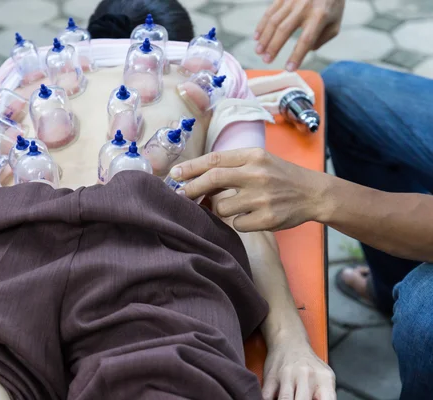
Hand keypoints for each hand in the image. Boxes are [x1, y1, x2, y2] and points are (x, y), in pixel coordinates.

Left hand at [169, 148, 329, 231]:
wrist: (314, 193)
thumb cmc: (279, 176)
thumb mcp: (259, 161)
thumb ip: (232, 166)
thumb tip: (195, 175)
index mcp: (253, 156)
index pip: (214, 159)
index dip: (191, 167)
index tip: (174, 174)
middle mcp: (257, 174)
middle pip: (213, 179)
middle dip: (192, 188)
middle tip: (180, 194)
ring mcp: (263, 197)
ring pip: (222, 207)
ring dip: (220, 209)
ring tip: (235, 206)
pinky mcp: (268, 218)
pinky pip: (237, 224)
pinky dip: (238, 222)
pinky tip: (251, 216)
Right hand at [255, 0, 344, 70]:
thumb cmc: (332, 4)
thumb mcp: (335, 23)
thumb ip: (323, 39)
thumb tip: (307, 49)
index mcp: (320, 16)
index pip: (306, 39)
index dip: (296, 56)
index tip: (289, 68)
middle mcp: (304, 7)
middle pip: (284, 30)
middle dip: (274, 48)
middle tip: (266, 61)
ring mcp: (292, 0)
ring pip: (274, 21)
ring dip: (264, 38)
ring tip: (259, 52)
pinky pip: (269, 12)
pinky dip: (262, 26)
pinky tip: (257, 37)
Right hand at [263, 335, 335, 398]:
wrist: (288, 342)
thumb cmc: (308, 364)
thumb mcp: (325, 377)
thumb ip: (325, 396)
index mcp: (324, 378)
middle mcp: (306, 376)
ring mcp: (286, 376)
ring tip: (290, 399)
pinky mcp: (270, 377)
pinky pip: (268, 396)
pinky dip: (271, 399)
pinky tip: (276, 397)